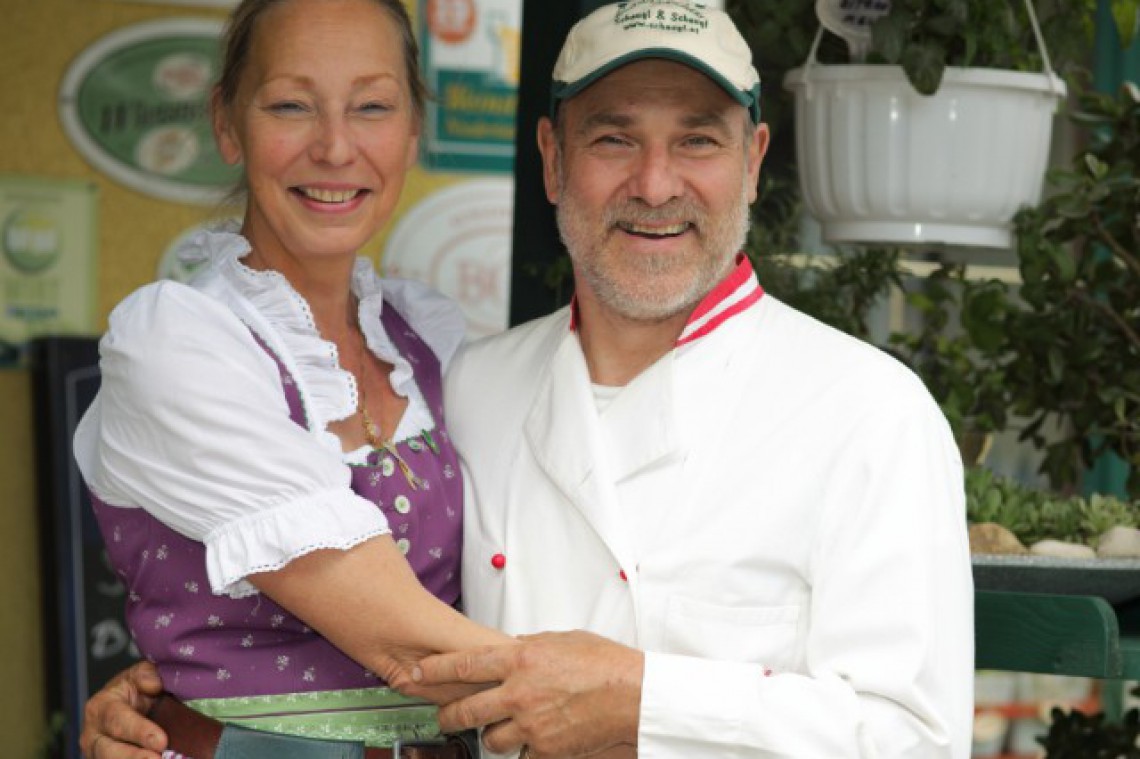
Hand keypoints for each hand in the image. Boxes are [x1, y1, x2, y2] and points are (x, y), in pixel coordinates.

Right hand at [80, 662, 166, 758]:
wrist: (129, 706)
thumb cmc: (135, 690)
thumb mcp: (140, 674)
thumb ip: (146, 674)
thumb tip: (153, 685)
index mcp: (100, 707)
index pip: (118, 721)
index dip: (139, 732)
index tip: (161, 741)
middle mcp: (92, 735)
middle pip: (109, 752)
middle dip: (134, 758)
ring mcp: (96, 754)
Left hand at [410, 631, 642, 757]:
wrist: (633, 694)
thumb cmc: (605, 663)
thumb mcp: (561, 639)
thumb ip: (530, 645)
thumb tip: (513, 647)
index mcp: (520, 659)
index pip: (464, 664)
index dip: (434, 669)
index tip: (417, 672)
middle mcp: (519, 692)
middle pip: (466, 710)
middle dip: (447, 715)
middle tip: (442, 716)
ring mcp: (531, 724)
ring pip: (490, 739)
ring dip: (491, 735)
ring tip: (499, 729)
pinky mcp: (546, 749)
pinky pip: (523, 754)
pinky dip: (526, 748)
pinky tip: (537, 739)